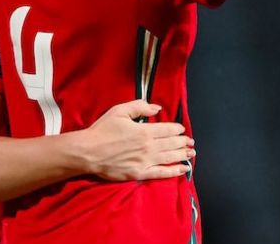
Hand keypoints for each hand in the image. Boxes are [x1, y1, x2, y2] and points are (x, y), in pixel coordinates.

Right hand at [78, 100, 194, 181]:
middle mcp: (148, 147)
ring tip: (191, 153)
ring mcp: (145, 161)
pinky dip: (174, 171)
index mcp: (144, 131)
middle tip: (190, 142)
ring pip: (170, 157)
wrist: (88, 152)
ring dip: (183, 154)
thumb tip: (157, 108)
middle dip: (183, 142)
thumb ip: (140, 107)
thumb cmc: (102, 130)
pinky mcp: (139, 174)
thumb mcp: (119, 111)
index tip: (181, 129)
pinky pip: (161, 173)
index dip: (177, 129)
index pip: (168, 130)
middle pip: (172, 144)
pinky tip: (183, 169)